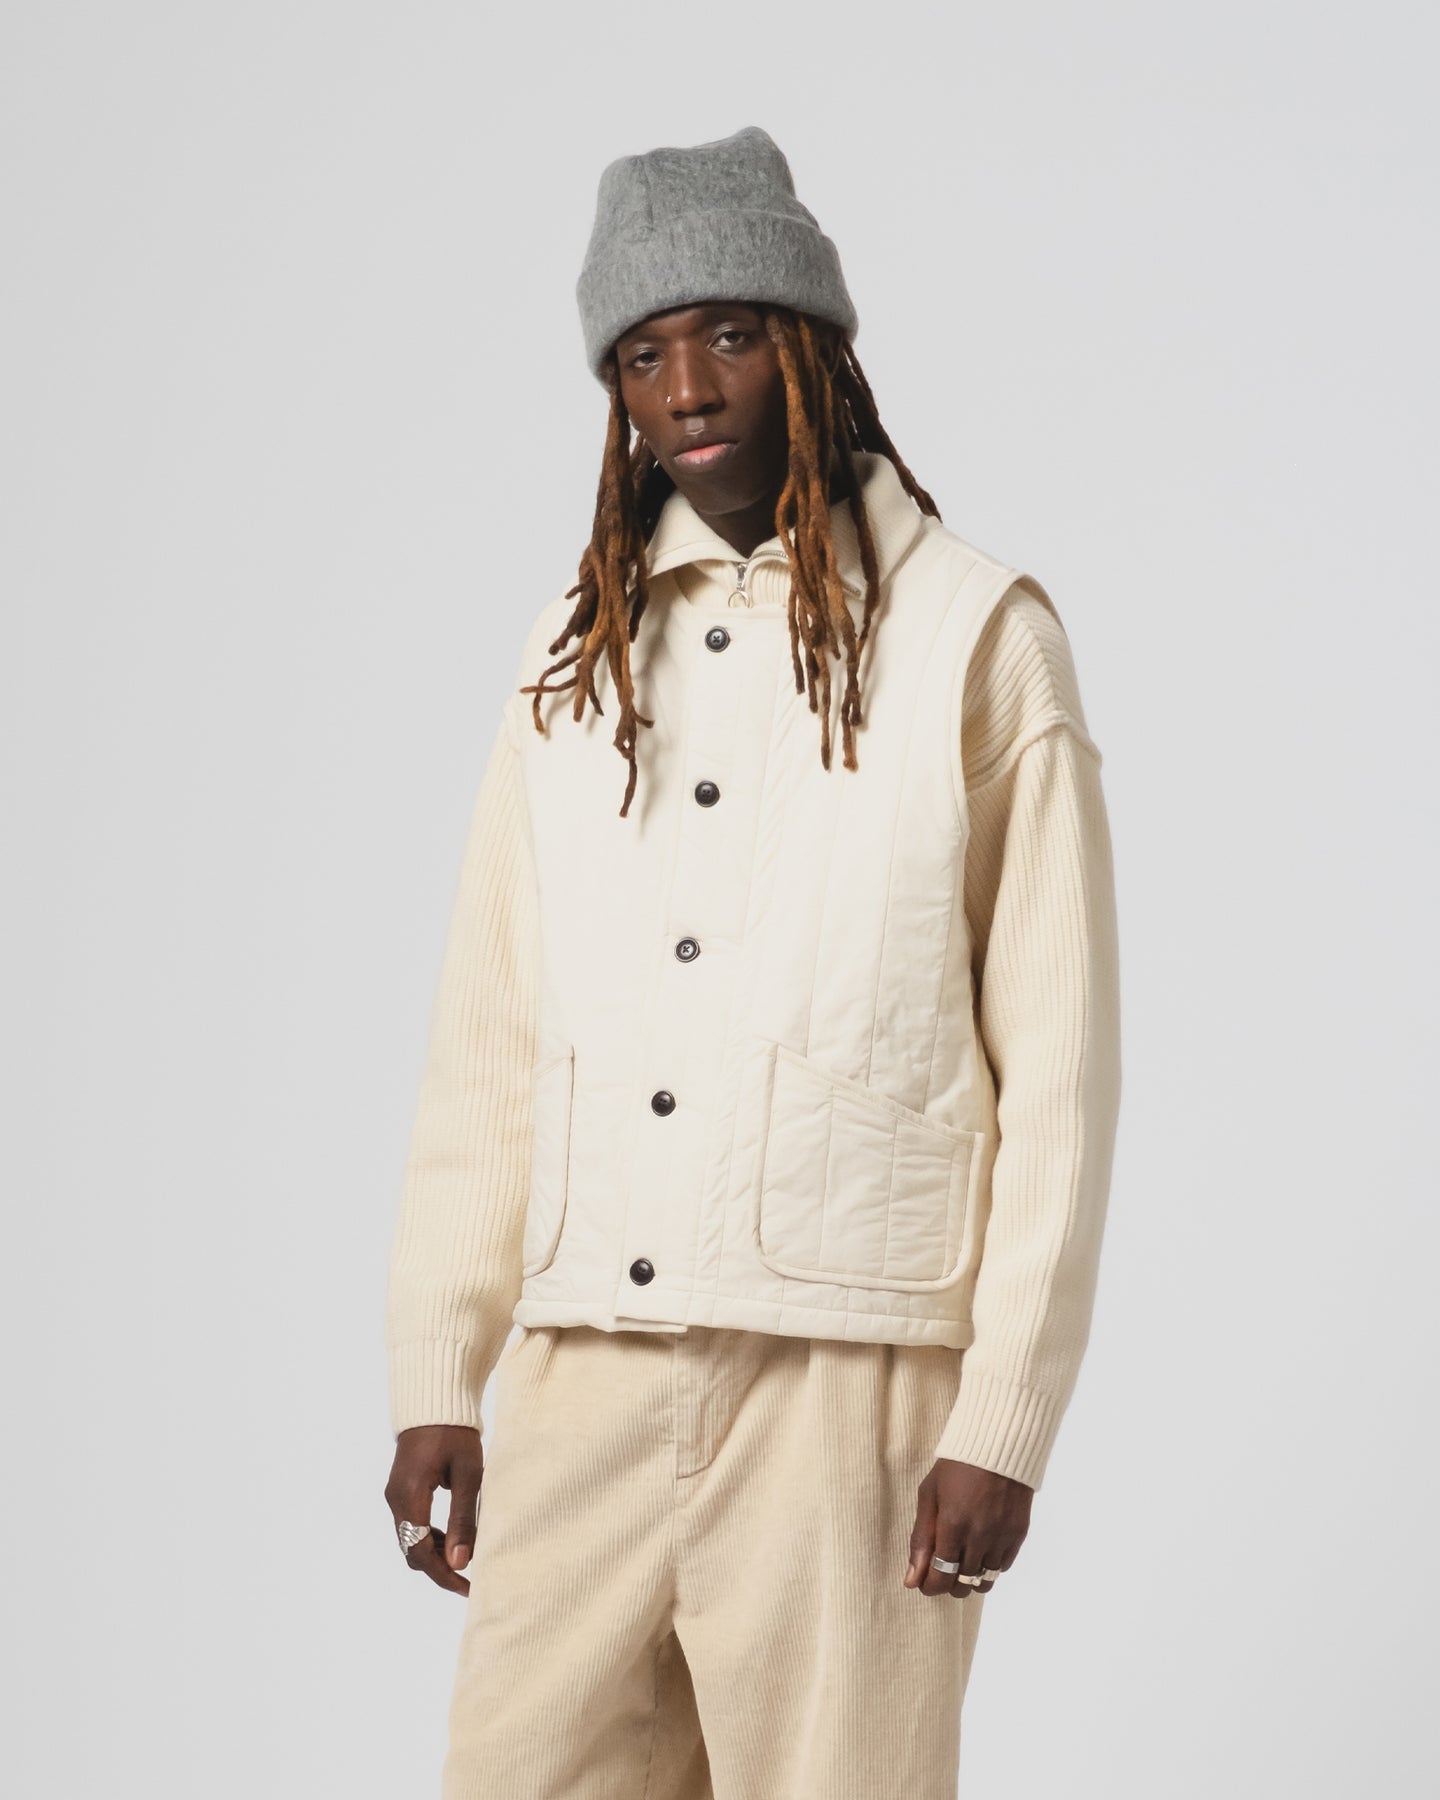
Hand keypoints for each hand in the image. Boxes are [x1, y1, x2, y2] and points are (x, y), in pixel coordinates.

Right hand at [384, 1424, 483, 1595]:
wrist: (435, 1402)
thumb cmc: (455, 1434)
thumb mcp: (467, 1474)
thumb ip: (463, 1519)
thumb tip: (461, 1564)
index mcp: (409, 1497)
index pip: (422, 1553)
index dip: (444, 1575)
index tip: (469, 1589)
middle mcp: (395, 1500)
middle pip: (413, 1552)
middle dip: (440, 1568)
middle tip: (472, 1575)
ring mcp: (395, 1496)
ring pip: (411, 1541)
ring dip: (435, 1553)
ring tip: (467, 1553)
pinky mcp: (400, 1491)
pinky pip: (411, 1526)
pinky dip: (430, 1538)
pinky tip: (453, 1535)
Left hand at [904, 1457, 1032, 1597]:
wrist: (998, 1444)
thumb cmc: (955, 1468)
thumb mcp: (929, 1495)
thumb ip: (920, 1539)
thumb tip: (910, 1580)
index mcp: (952, 1526)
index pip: (941, 1578)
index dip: (930, 1587)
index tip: (924, 1582)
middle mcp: (979, 1536)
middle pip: (962, 1584)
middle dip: (948, 1583)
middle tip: (942, 1569)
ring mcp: (1002, 1536)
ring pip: (985, 1580)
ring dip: (970, 1578)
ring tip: (961, 1562)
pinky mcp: (1019, 1534)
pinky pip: (1003, 1567)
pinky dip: (990, 1565)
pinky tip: (981, 1550)